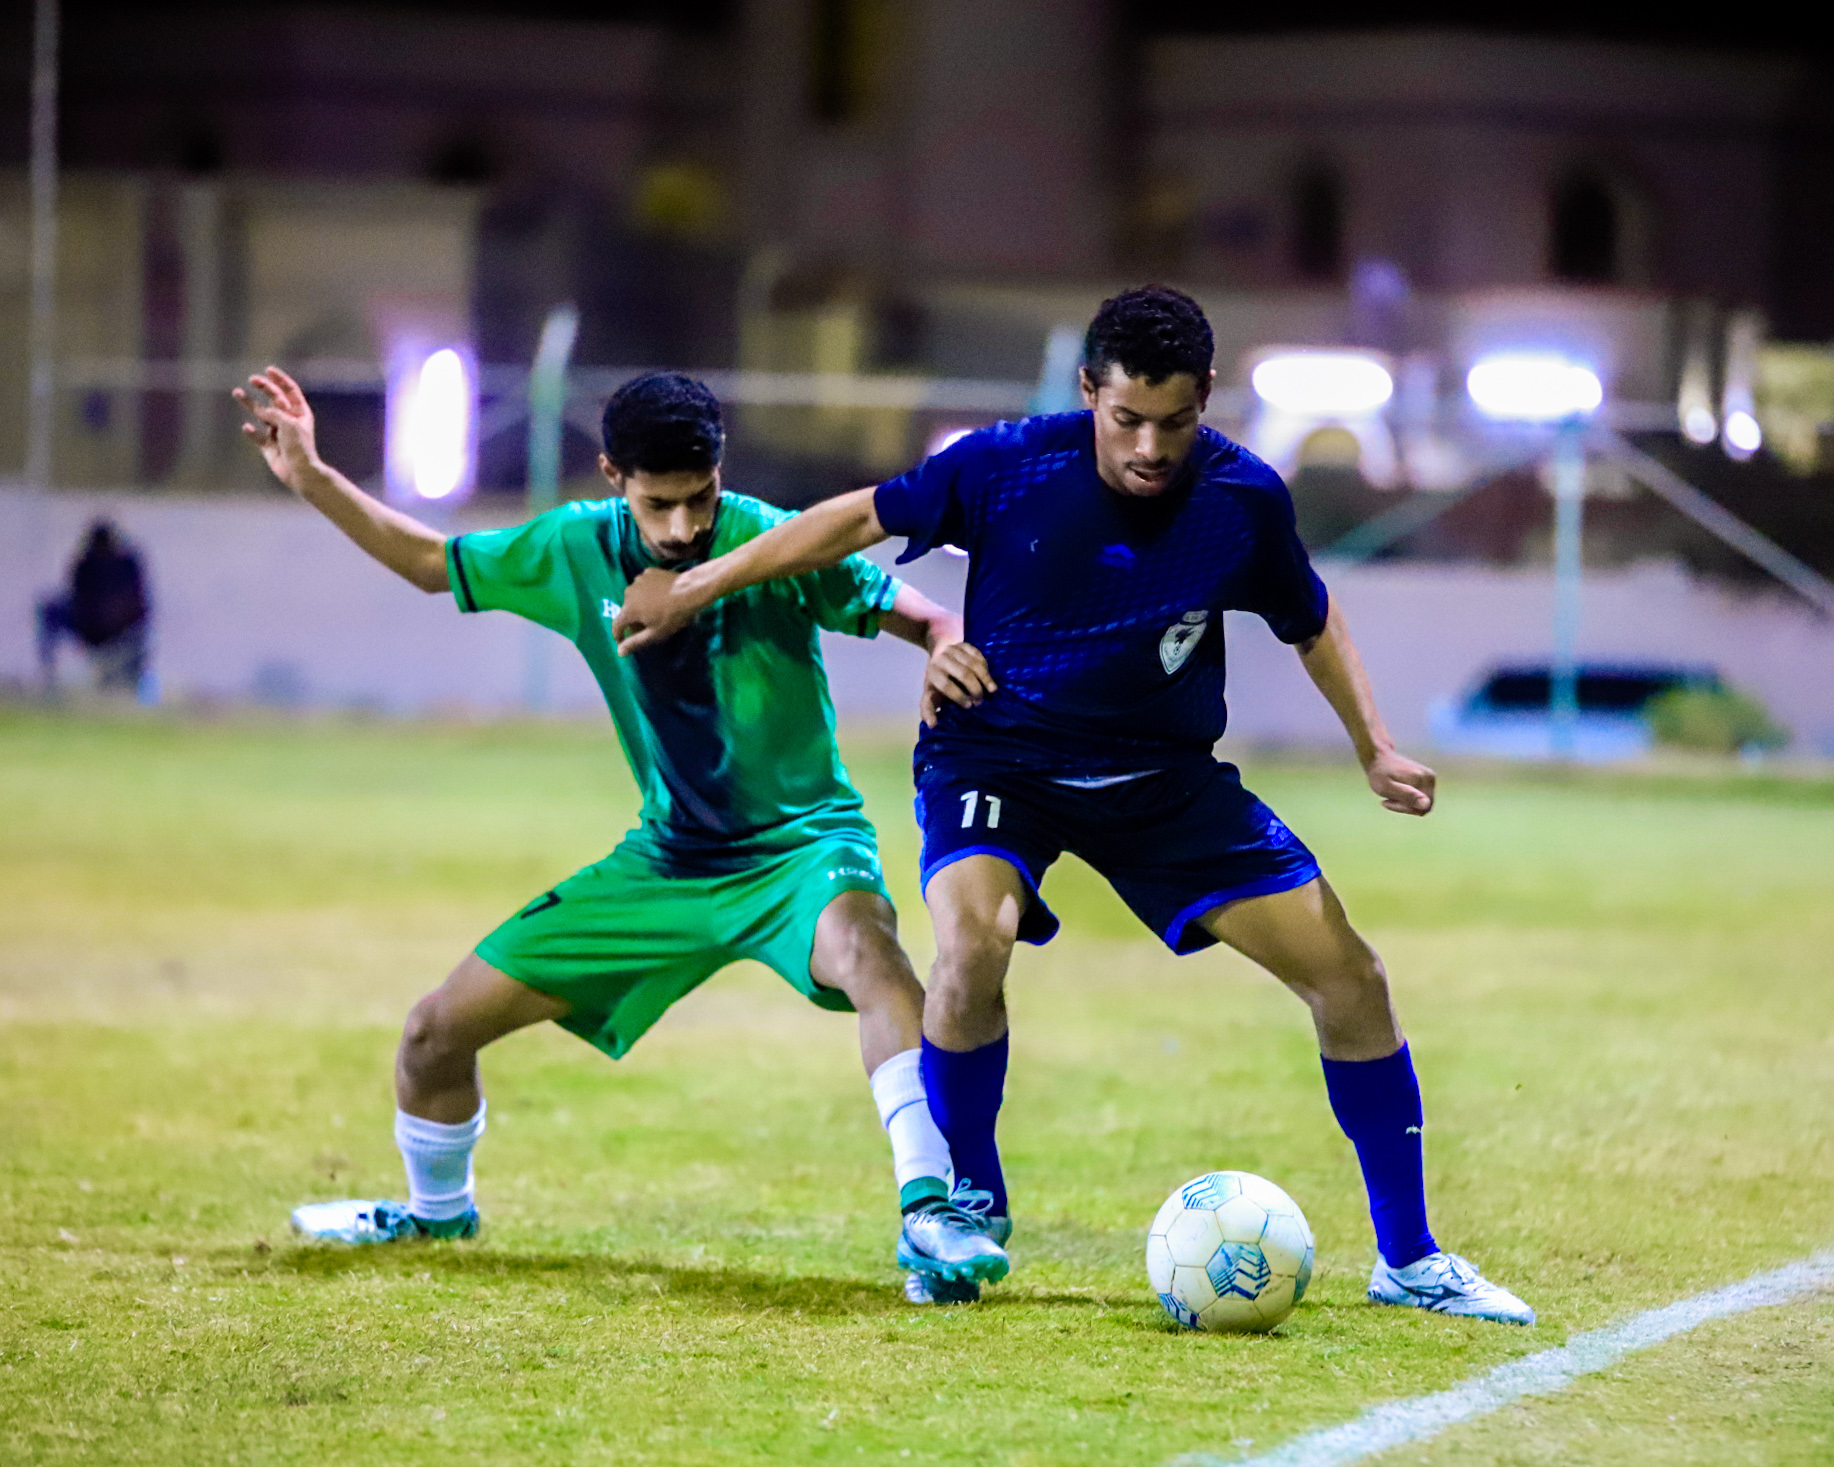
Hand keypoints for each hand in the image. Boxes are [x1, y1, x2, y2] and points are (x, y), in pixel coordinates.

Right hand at [233, 367, 321, 492]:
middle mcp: (289, 420)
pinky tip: (247, 427)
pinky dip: (251, 431)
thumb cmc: (299, 446)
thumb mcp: (288, 423)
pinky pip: (256, 436)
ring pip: (261, 414)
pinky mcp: (268, 446)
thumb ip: (275, 413)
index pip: (290, 391)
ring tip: (237, 392)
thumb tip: (263, 410)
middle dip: (264, 387)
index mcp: (300, 413)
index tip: (268, 370)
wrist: (300, 472)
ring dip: (249, 403)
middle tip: (253, 379)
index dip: (280, 380)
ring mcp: (278, 432)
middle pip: (274, 399)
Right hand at [613, 568, 701, 653]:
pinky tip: (659, 595)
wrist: (691, 591)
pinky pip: (644, 585)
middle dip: (633, 619)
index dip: (619, 635)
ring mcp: (638, 580)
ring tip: (654, 610)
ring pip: (635, 596)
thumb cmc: (673, 616)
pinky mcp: (649, 572)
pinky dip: (647, 591)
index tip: (623, 640)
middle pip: (626, 610)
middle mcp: (628, 593)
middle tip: (645, 626)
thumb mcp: (655, 634)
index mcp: (628, 609)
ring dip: (640, 604)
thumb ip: (635, 643)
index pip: (617, 625)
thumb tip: (619, 652)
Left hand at [921, 637, 995, 727]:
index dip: (959, 696)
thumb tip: (932, 725)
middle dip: (974, 689)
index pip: (946, 685)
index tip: (968, 706)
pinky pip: (978, 655)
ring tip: (990, 691)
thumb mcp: (930, 694)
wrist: (939, 655)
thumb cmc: (937, 681)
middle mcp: (941, 659)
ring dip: (984, 679)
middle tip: (980, 701)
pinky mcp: (963, 644)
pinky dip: (986, 668)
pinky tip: (988, 679)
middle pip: (963, 674)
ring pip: (973, 664)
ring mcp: (953, 649)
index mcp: (932, 673)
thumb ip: (928, 709)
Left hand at [1366, 748, 1435, 815]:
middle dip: (1405, 806)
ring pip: (1423, 804)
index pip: (1423, 808)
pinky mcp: (1428, 779)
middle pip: (1424, 807)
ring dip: (1406, 803)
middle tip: (1388, 797)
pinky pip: (1421, 798)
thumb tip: (1426, 804)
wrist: (1378, 758)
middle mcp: (1429, 777)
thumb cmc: (1379, 774)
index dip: (1405, 808)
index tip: (1387, 801)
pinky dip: (1408, 799)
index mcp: (1421, 779)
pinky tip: (1396, 792)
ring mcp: (1430, 777)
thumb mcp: (1386, 787)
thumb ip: (1406, 796)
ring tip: (1391, 794)